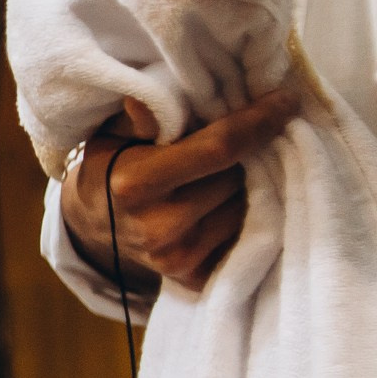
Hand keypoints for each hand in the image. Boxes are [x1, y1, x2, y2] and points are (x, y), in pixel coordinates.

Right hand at [60, 88, 298, 291]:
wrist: (93, 225)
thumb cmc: (110, 166)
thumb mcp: (112, 133)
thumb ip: (139, 116)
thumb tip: (147, 101)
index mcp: (135, 183)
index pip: (219, 147)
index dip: (259, 121)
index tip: (285, 100)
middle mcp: (158, 225)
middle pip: (239, 177)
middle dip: (248, 154)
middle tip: (244, 139)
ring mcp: (177, 256)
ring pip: (246, 207)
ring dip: (248, 185)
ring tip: (230, 172)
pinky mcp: (194, 277)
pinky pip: (243, 236)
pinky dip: (245, 215)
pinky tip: (230, 201)